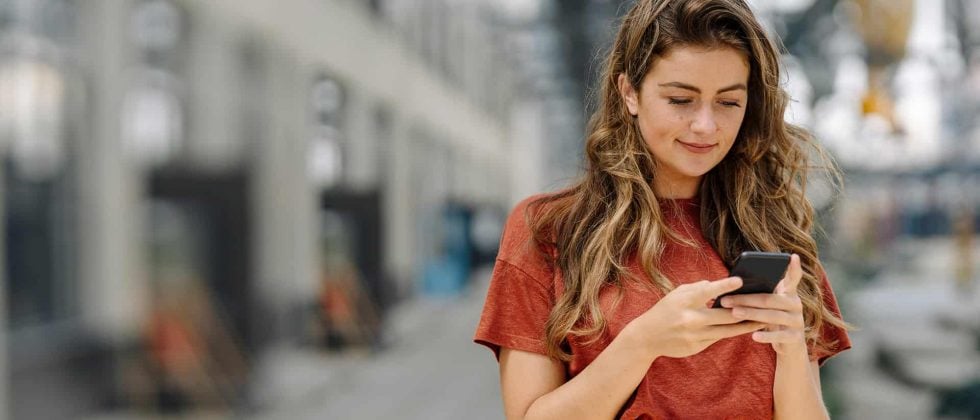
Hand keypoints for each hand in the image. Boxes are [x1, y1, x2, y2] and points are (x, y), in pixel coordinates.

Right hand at [626, 276, 766, 358]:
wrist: (647, 336)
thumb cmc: (665, 309)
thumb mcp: (677, 294)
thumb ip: (698, 288)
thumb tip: (719, 286)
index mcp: (684, 301)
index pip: (708, 292)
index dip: (725, 286)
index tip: (740, 280)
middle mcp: (690, 319)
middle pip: (725, 315)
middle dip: (746, 311)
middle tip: (764, 306)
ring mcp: (694, 335)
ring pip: (727, 330)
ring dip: (746, 326)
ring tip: (762, 321)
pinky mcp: (696, 347)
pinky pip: (718, 338)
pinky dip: (731, 332)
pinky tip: (744, 329)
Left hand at [719, 254, 806, 355]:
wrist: (789, 346)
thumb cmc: (772, 319)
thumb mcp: (768, 306)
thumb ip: (760, 294)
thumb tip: (732, 286)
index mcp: (789, 293)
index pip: (793, 278)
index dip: (794, 268)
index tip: (792, 256)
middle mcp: (796, 304)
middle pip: (770, 299)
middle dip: (746, 299)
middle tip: (725, 299)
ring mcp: (797, 321)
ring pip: (773, 316)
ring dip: (751, 314)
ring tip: (734, 313)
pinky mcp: (795, 337)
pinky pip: (780, 336)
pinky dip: (766, 336)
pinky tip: (754, 335)